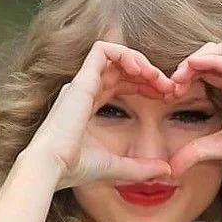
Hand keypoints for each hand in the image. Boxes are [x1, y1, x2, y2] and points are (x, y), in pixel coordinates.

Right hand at [25, 40, 174, 189]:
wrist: (52, 168)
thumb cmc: (76, 168)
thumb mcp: (117, 166)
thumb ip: (142, 167)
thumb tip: (167, 171)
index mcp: (88, 105)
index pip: (121, 83)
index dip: (145, 85)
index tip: (165, 96)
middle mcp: (84, 90)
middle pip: (121, 69)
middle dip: (148, 74)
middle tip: (169, 87)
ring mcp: (82, 83)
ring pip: (115, 56)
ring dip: (141, 62)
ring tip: (158, 78)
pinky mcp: (82, 80)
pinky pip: (103, 51)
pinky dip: (125, 54)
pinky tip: (142, 70)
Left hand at [168, 41, 221, 180]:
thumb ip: (196, 152)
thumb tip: (172, 168)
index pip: (205, 69)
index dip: (184, 76)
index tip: (168, 94)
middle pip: (211, 53)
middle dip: (187, 64)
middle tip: (171, 85)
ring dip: (196, 59)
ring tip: (179, 76)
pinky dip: (212, 60)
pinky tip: (194, 66)